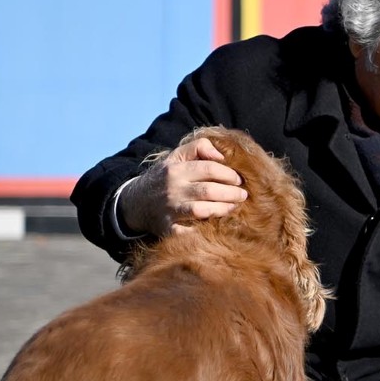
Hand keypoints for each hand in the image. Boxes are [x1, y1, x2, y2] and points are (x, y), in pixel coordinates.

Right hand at [119, 136, 247, 237]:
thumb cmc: (165, 177)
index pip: (209, 169)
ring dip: (223, 209)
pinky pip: (189, 232)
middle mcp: (172, 189)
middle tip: (243, 195)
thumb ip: (199, 147)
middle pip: (208, 191)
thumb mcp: (176, 156)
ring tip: (234, 207)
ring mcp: (170, 210)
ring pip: (202, 211)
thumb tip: (221, 155)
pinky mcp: (168, 229)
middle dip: (231, 193)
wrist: (136, 202)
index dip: (228, 174)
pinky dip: (203, 230)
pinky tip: (217, 226)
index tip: (239, 179)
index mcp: (176, 169)